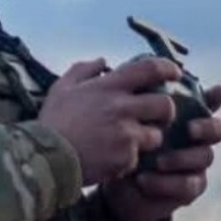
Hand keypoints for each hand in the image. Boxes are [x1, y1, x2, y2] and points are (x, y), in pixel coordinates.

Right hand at [37, 57, 181, 185]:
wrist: (45, 159)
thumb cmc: (53, 121)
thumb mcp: (62, 87)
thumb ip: (83, 70)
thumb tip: (102, 61)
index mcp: (108, 87)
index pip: (149, 69)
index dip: (167, 68)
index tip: (175, 73)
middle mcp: (121, 108)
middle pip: (164, 106)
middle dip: (166, 112)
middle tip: (157, 116)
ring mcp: (125, 134)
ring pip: (156, 135)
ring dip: (147, 139)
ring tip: (129, 142)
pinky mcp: (125, 158)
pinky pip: (137, 158)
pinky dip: (129, 160)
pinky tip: (111, 158)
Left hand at [99, 84, 220, 220]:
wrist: (118, 185)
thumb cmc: (126, 143)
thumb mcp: (129, 119)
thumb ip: (138, 96)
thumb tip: (136, 64)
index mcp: (185, 116)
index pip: (209, 102)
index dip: (216, 96)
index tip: (217, 90)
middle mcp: (197, 139)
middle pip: (219, 129)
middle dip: (208, 127)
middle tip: (190, 129)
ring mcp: (196, 164)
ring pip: (205, 157)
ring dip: (181, 157)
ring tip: (157, 161)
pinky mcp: (189, 189)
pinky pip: (188, 185)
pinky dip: (166, 182)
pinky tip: (145, 180)